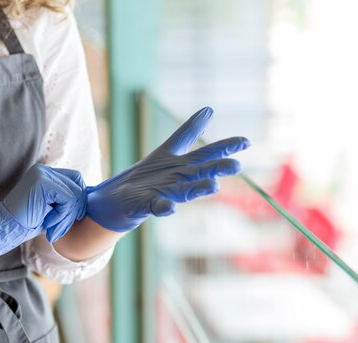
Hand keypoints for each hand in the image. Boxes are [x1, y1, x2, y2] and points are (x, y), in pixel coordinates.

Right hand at [0, 164, 86, 263]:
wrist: (4, 227)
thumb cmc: (27, 222)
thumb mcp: (52, 207)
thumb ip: (67, 199)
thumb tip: (91, 196)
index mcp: (45, 173)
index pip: (75, 179)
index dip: (79, 199)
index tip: (71, 218)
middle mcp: (44, 169)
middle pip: (78, 185)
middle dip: (75, 209)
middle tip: (61, 227)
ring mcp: (42, 174)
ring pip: (75, 194)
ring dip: (68, 216)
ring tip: (53, 228)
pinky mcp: (42, 183)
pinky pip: (68, 199)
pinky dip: (62, 216)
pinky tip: (49, 224)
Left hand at [86, 107, 249, 231]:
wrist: (121, 198)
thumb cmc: (150, 175)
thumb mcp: (169, 149)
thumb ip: (189, 133)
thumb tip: (209, 110)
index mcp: (184, 165)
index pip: (207, 153)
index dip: (225, 147)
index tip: (245, 141)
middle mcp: (178, 179)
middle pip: (200, 172)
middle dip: (218, 169)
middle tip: (236, 166)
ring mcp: (164, 192)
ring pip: (184, 190)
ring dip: (198, 188)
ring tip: (213, 186)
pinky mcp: (146, 204)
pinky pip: (156, 206)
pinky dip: (164, 207)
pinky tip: (171, 207)